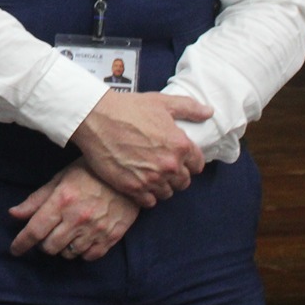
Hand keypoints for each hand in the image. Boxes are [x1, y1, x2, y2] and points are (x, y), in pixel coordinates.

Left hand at [9, 159, 138, 259]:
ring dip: (63, 248)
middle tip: (48, 233)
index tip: (15, 250)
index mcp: (62, 201)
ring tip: (67, 234)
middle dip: (44, 243)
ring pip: (68, 254)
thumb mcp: (60, 180)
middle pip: (49, 247)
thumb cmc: (89, 173)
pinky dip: (82, 252)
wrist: (128, 175)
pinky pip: (89, 257)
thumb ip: (36, 200)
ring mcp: (96, 229)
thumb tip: (13, 214)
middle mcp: (77, 218)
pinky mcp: (112, 237)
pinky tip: (82, 239)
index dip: (21, 243)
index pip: (35, 230)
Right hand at [69, 89, 211, 206]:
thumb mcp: (161, 102)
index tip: (178, 158)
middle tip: (162, 166)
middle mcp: (169, 165)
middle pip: (183, 182)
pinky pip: (149, 202)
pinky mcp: (132, 188)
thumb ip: (189, 108)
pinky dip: (146, 195)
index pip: (197, 165)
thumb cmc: (127, 108)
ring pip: (167, 193)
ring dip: (161, 186)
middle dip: (176, 175)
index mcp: (180, 145)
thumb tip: (209, 112)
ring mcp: (151, 179)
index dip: (189, 161)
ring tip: (150, 175)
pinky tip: (139, 183)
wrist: (95, 117)